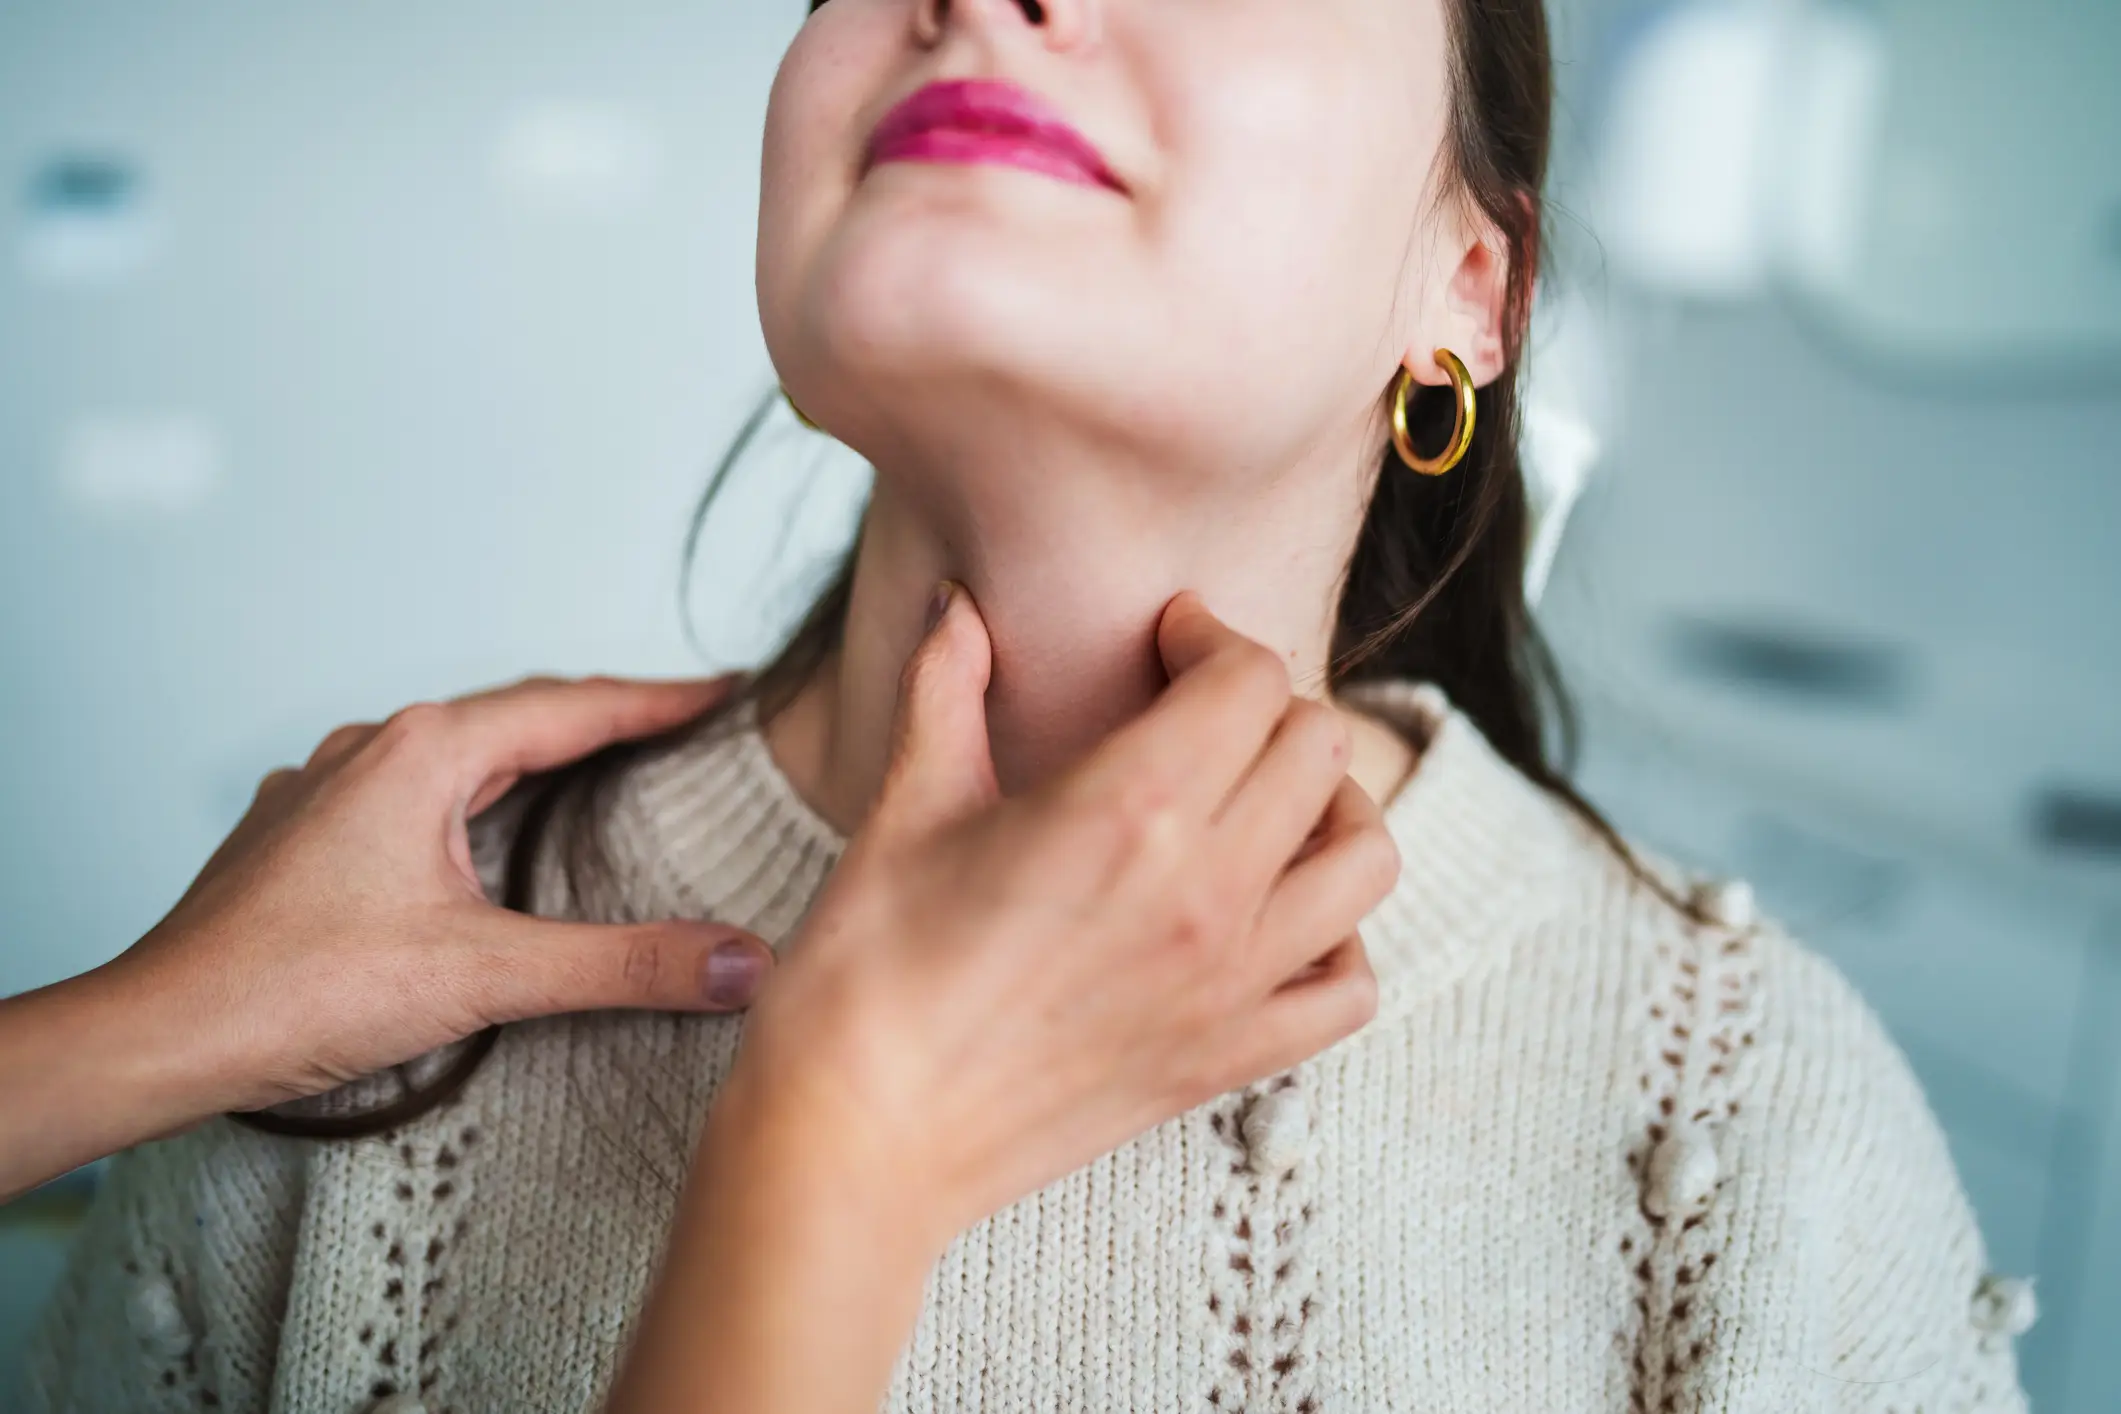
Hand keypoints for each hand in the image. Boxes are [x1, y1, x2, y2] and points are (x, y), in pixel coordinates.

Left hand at [0, 674, 773, 1198]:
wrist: (159, 1035)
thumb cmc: (294, 991)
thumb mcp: (485, 976)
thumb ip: (623, 964)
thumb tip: (743, 961)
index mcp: (425, 752)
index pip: (574, 706)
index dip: (660, 698)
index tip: (727, 689)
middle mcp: (374, 749)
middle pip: (519, 715)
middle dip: (608, 716)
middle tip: (686, 720)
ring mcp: (329, 787)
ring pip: (458, 749)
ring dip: (536, 750)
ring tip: (602, 760)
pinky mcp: (304, 834)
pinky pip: (409, 786)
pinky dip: (472, 790)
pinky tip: (480, 826)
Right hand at [735, 586, 1395, 1248]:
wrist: (859, 1136)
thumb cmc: (865, 972)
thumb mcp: (906, 807)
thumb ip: (946, 688)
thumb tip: (958, 608)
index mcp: (1127, 806)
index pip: (1248, 678)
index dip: (1210, 639)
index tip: (1165, 646)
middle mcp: (1206, 888)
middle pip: (1320, 749)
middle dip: (1267, 709)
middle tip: (1200, 717)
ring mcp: (1231, 983)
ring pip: (1367, 859)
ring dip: (1331, 812)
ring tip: (1264, 806)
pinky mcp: (1229, 1060)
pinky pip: (1350, 989)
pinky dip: (1339, 943)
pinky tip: (1275, 921)